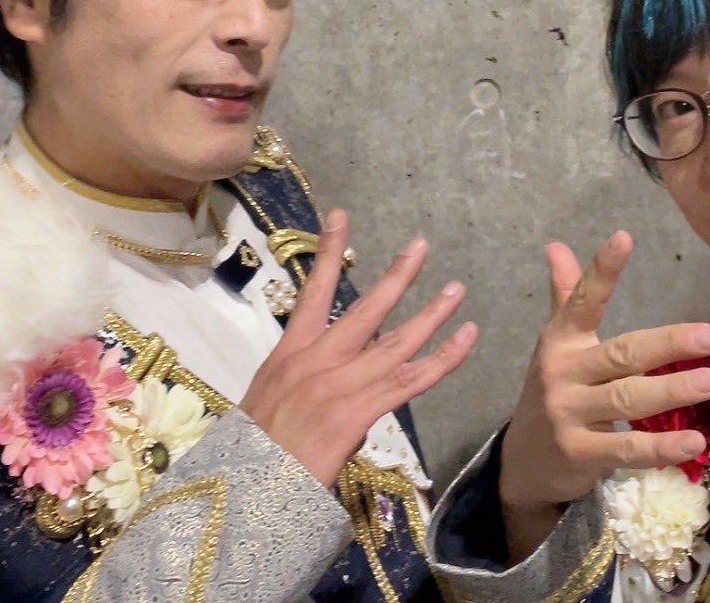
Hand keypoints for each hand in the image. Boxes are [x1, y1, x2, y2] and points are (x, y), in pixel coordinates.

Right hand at [240, 209, 477, 486]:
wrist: (244, 491)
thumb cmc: (249, 454)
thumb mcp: (265, 404)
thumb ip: (301, 384)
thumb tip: (331, 382)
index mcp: (289, 354)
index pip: (312, 293)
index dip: (329, 254)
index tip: (340, 217)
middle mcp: (316, 361)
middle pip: (364, 309)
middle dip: (396, 276)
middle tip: (420, 245)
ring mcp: (339, 385)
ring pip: (396, 341)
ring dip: (431, 313)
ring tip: (456, 288)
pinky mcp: (358, 412)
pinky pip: (411, 380)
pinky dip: (443, 358)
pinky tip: (465, 338)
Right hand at [498, 231, 709, 560]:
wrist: (522, 462)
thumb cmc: (552, 394)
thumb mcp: (556, 346)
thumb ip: (566, 297)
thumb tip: (556, 245)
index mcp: (560, 341)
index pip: (583, 301)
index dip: (602, 270)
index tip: (624, 238)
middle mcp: (561, 372)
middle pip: (620, 354)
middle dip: (665, 344)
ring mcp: (568, 414)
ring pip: (626, 399)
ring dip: (670, 392)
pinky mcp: (579, 453)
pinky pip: (626, 448)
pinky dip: (660, 446)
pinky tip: (693, 441)